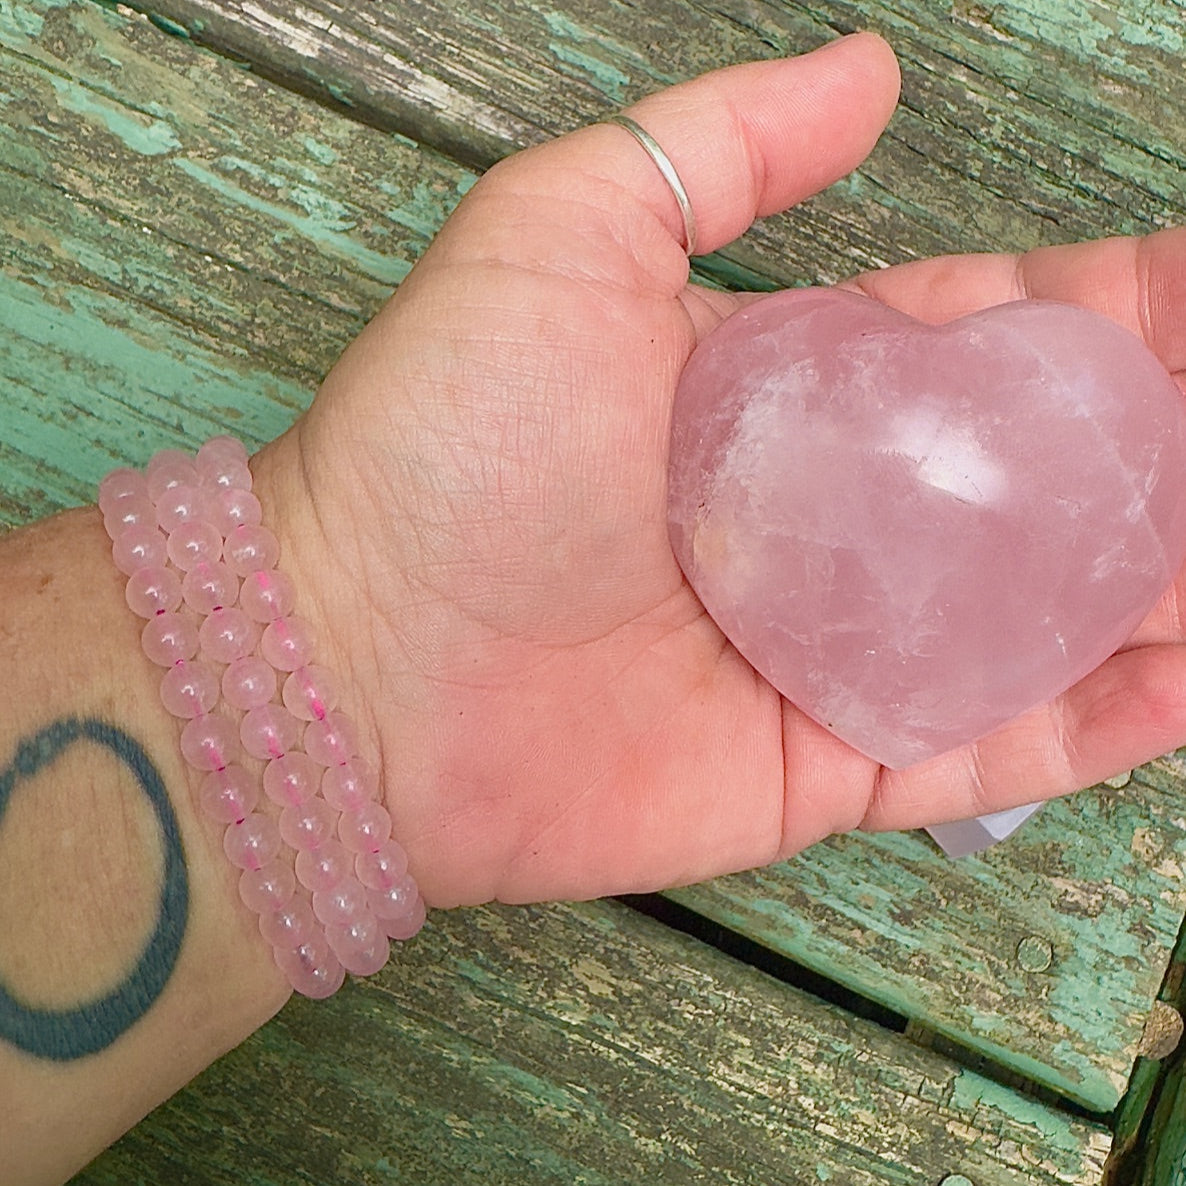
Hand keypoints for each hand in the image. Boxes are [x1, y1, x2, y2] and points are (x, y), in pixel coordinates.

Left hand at [252, 33, 1185, 906]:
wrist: (357, 665)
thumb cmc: (443, 445)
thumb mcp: (559, 236)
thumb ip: (713, 150)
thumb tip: (874, 72)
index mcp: (783, 392)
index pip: (978, 341)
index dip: (1099, 318)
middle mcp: (825, 520)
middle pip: (1031, 479)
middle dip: (1151, 447)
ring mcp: (833, 651)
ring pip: (1035, 616)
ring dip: (1150, 580)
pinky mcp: (823, 768)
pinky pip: (990, 748)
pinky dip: (1098, 721)